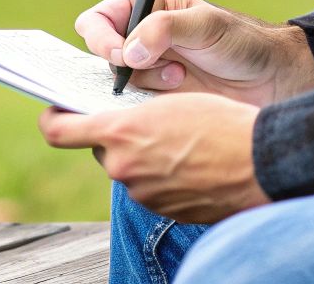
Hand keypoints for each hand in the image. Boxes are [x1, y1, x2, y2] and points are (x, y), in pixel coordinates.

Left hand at [38, 93, 270, 221]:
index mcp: (119, 133)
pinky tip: (190, 164)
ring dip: (143, 157)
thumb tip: (118, 121)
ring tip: (178, 142)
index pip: (58, 131)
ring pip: (128, 170)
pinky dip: (162, 177)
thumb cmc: (220, 121)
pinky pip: (151, 189)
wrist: (260, 163)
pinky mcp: (163, 211)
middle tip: (143, 122)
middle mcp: (122, 167)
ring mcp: (142, 194)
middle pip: (102, 150)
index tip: (57, 110)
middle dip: (117, 137)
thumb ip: (134, 113)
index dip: (53, 119)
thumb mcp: (170, 102)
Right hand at [75, 0, 313, 106]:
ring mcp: (147, 68)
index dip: (101, 38)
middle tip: (155, 67)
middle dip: (124, 64)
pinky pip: (133, 104)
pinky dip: (151, 102)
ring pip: (117, 81)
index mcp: (146, 6)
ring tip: (182, 77)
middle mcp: (140, 35)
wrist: (271, 81)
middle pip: (101, 53)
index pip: (97, 20)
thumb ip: (164, 29)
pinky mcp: (156, 97)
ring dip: (147, 82)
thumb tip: (128, 52)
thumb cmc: (243, 42)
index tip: (121, 55)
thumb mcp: (206, 26)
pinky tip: (181, 92)